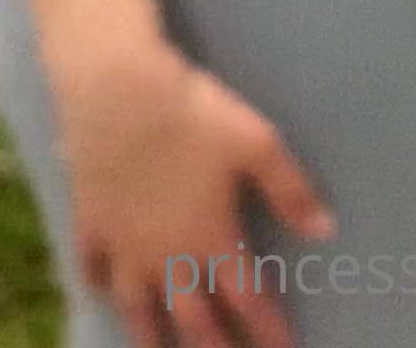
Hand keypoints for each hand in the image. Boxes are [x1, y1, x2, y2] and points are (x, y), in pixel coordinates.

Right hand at [50, 39, 336, 347]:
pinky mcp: (90, 220)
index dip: (267, 331)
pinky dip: (97, 282)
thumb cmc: (192, 113)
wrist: (118, 92)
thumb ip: (289, 189)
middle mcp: (168, 254)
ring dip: (149, 335)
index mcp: (211, 237)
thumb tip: (324, 231)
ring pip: (136, 306)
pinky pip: (92, 264)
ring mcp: (124, 243)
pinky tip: (100, 288)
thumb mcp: (255, 142)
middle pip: (192, 319)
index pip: (247, 300)